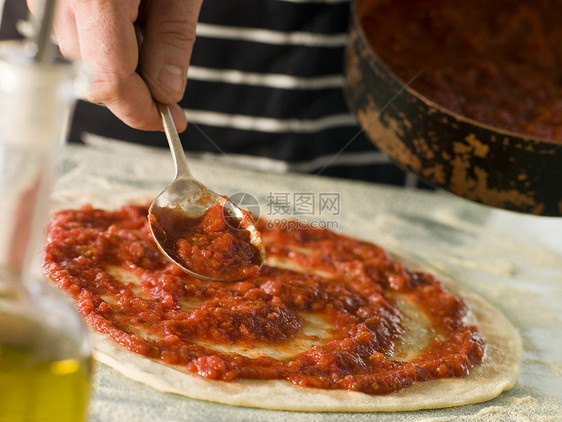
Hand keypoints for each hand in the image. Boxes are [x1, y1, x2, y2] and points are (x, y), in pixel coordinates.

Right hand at [28, 0, 202, 130]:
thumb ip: (173, 40)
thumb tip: (168, 90)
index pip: (111, 82)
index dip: (142, 112)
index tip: (171, 121)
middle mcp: (62, 1)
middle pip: (95, 76)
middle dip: (136, 90)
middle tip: (169, 85)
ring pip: (85, 59)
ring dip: (122, 65)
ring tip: (151, 31)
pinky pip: (76, 34)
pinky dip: (107, 42)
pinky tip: (130, 20)